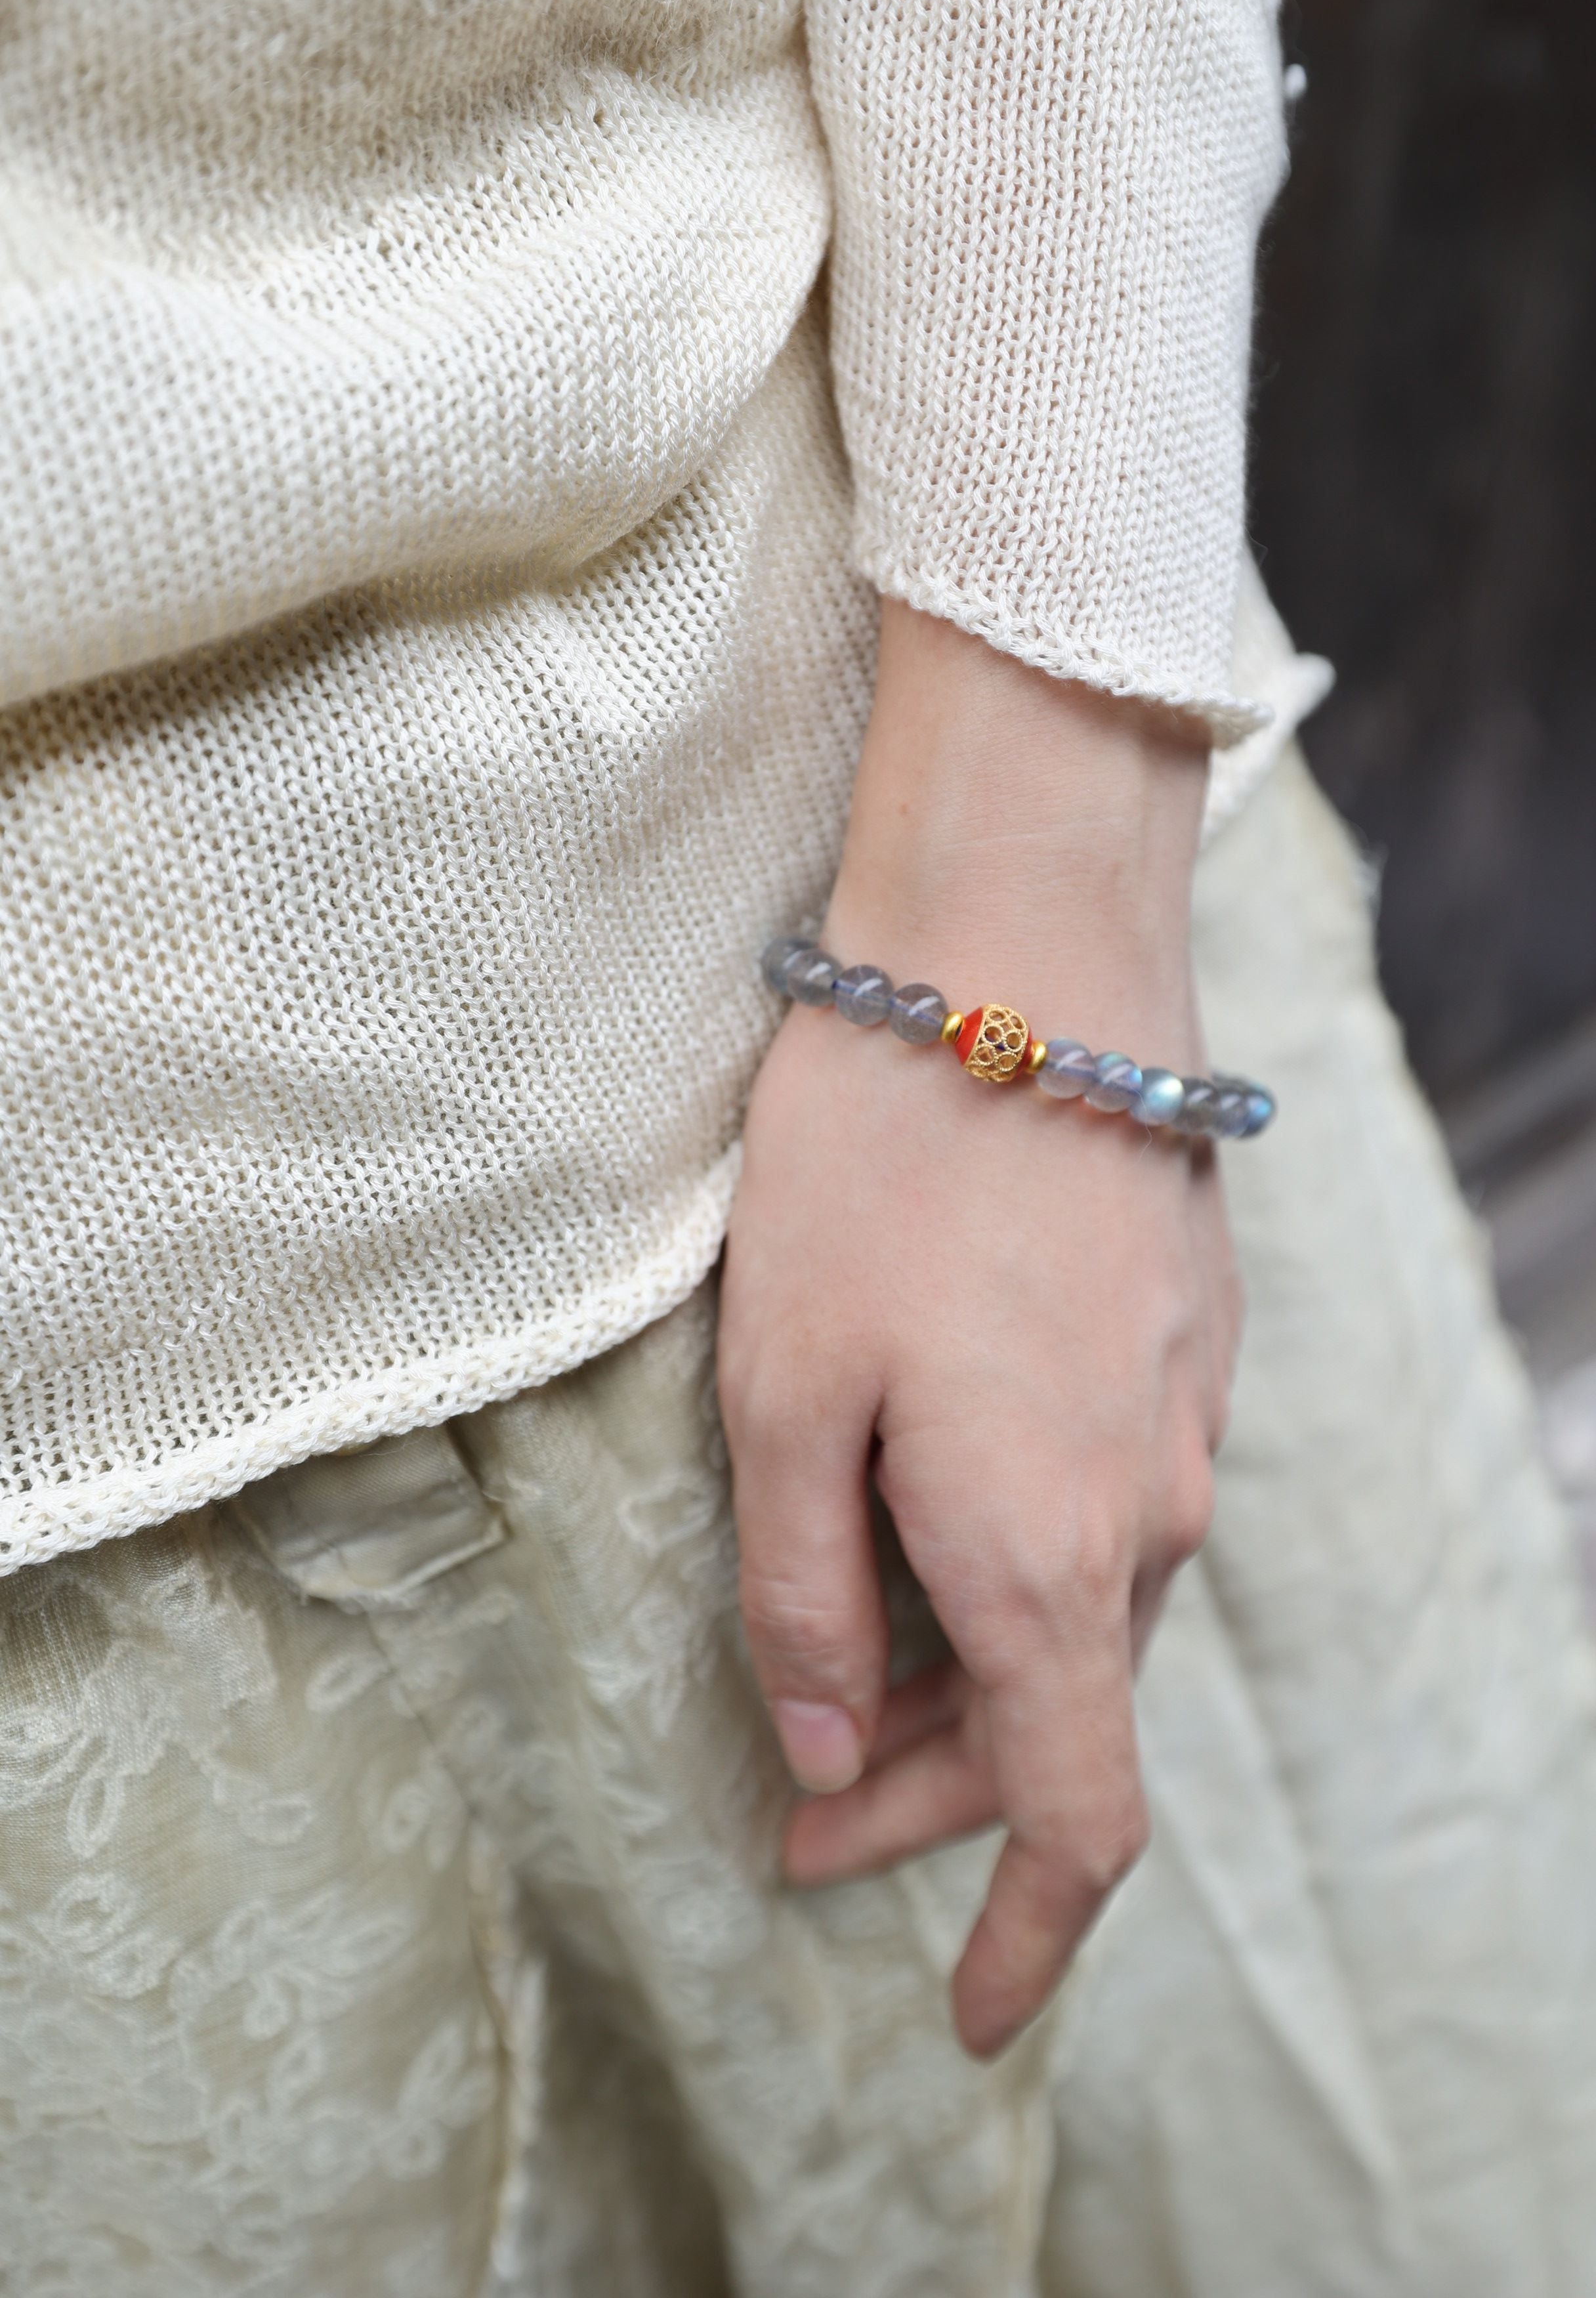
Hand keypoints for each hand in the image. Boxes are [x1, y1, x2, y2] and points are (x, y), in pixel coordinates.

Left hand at [719, 602, 1240, 2058]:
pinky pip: (1105, 1511)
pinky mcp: (1179, 1342)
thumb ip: (808, 1589)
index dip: (1020, 1940)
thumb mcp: (784, 1393)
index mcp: (1051, 1555)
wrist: (1025, 953)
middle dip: (935, 1795)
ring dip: (973, 1676)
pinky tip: (929, 1517)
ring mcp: (1181, 1420)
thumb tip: (831, 1739)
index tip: (970, 2022)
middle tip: (800, 1806)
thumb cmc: (880, 1167)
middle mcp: (1149, 1510)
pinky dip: (1017, 1566)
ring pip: (1084, 1614)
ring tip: (845, 1671)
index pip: (1074, 1820)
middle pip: (1064, 1721)